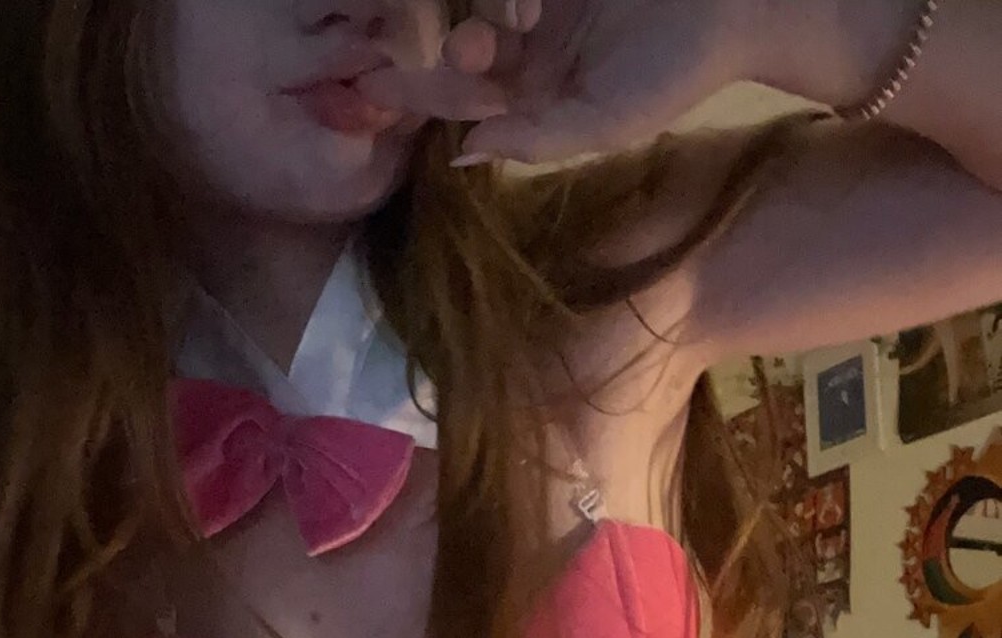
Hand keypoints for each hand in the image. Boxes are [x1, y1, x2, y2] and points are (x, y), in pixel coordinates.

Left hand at [356, 0, 754, 163]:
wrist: (735, 6)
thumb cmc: (677, 71)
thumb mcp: (608, 120)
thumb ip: (540, 139)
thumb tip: (464, 154)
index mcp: (532, 94)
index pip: (460, 96)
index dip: (416, 91)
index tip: (369, 88)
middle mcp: (526, 45)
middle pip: (459, 42)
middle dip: (454, 48)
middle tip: (473, 48)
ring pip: (478, 1)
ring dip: (485, 4)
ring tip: (527, 14)